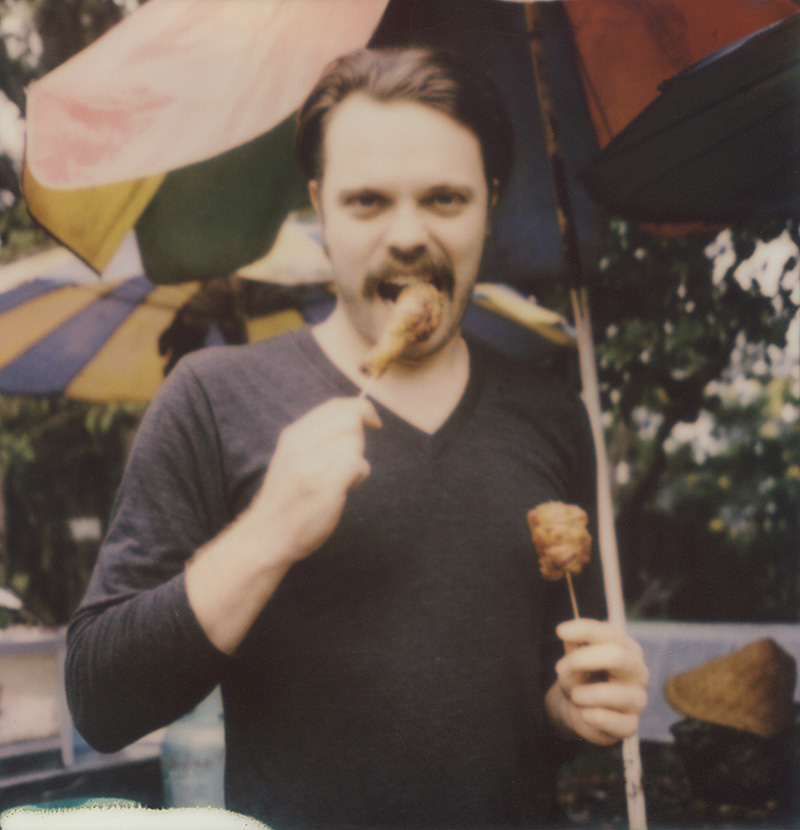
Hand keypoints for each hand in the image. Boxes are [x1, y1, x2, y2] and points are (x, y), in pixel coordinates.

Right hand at [252, 396, 381, 562]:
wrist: (266, 536)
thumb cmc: (287, 500)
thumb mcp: (294, 458)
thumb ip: (317, 439)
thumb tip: (355, 421)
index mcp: (294, 435)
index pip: (335, 406)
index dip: (362, 410)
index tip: (373, 424)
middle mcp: (300, 443)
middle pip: (350, 417)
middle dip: (360, 437)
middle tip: (348, 461)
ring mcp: (311, 463)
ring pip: (355, 441)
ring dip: (358, 460)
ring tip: (341, 479)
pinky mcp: (323, 484)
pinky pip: (357, 463)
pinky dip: (359, 475)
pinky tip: (345, 488)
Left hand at [545, 618, 648, 745]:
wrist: (579, 711)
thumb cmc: (580, 678)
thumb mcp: (573, 661)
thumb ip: (572, 650)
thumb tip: (568, 637)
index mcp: (626, 648)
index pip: (608, 633)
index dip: (584, 630)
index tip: (560, 631)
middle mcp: (637, 671)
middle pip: (618, 656)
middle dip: (584, 659)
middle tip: (559, 666)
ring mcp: (638, 699)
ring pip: (613, 694)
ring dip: (584, 694)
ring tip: (575, 696)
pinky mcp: (631, 725)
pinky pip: (617, 723)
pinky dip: (596, 718)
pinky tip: (586, 714)